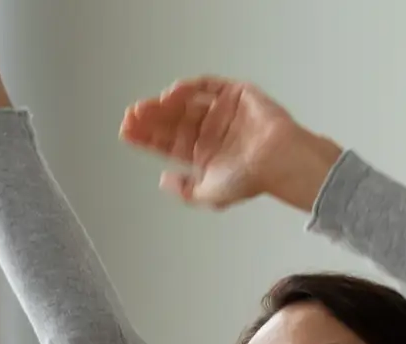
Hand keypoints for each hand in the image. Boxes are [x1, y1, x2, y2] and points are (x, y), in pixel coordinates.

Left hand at [119, 77, 341, 211]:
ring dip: (163, 104)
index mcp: (203, 154)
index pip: (167, 142)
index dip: (146, 137)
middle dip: (150, 119)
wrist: (279, 160)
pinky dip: (187, 88)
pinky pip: (206, 87)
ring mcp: (222, 111)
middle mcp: (210, 131)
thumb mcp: (208, 195)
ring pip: (185, 103)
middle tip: (131, 117)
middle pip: (172, 120)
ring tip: (145, 108)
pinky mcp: (234, 94)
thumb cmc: (248, 180)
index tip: (126, 132)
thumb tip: (163, 180)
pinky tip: (171, 96)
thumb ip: (184, 190)